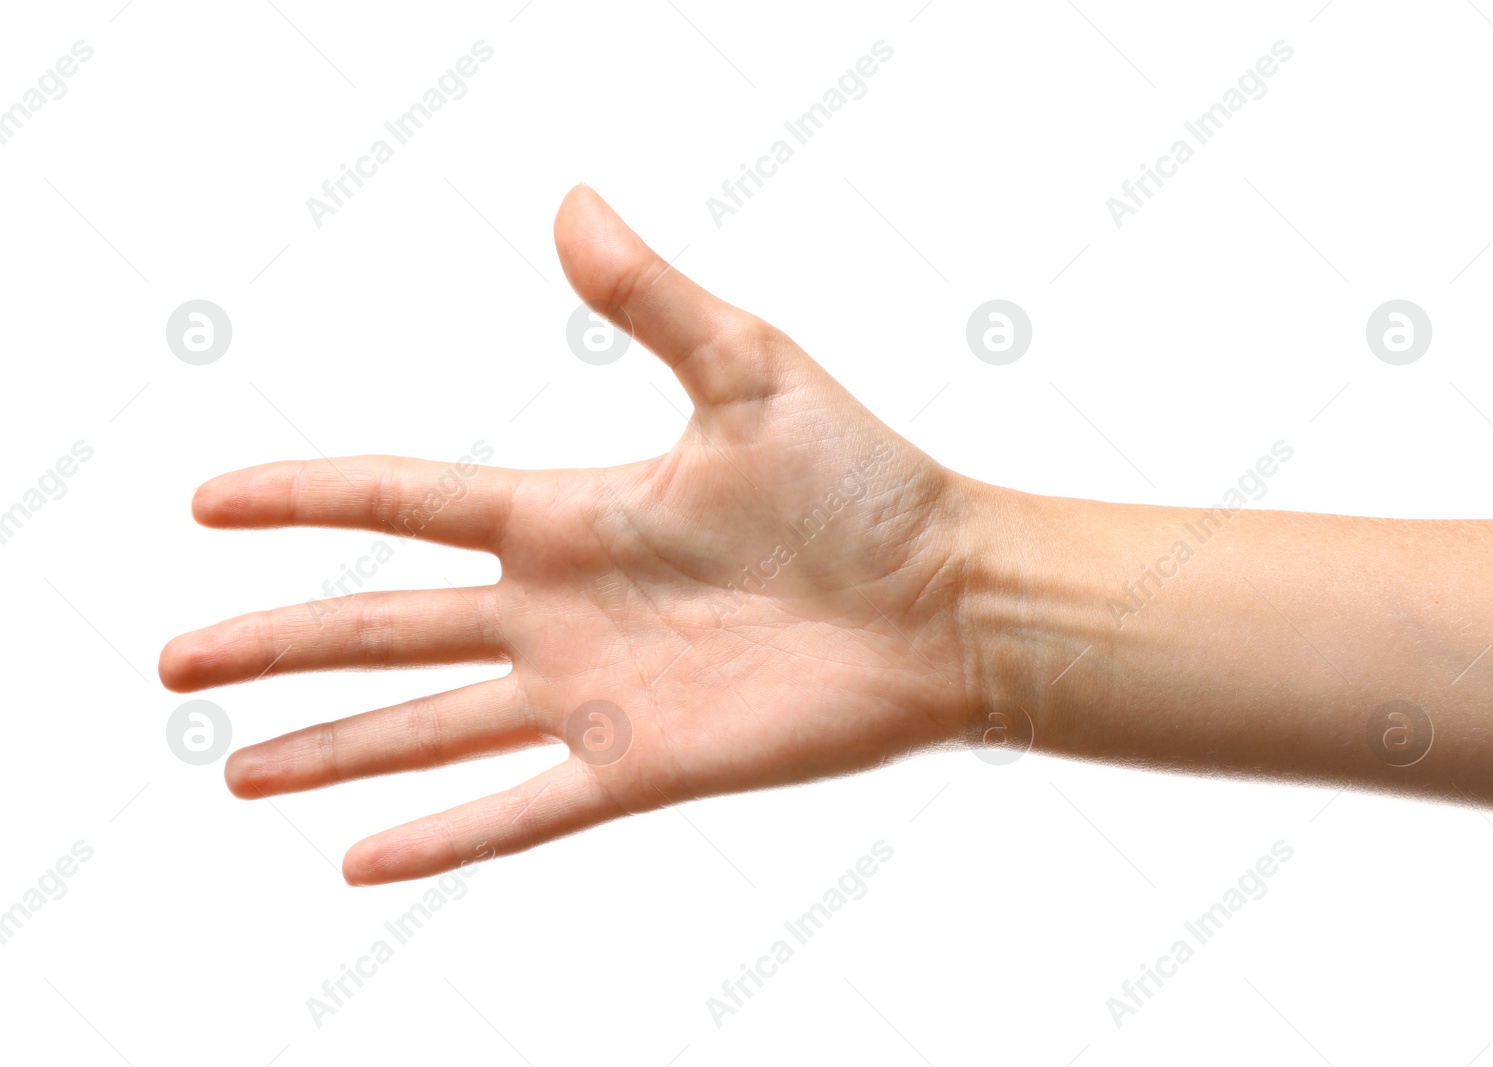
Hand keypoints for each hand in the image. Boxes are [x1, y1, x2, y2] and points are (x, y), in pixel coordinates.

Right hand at [160, 186, 979, 885]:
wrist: (948, 600)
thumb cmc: (866, 482)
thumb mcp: (749, 373)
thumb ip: (652, 300)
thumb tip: (571, 198)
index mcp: (573, 512)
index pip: (406, 500)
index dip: (304, 497)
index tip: (207, 501)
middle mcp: (564, 607)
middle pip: (386, 625)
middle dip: (279, 644)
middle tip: (173, 662)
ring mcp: (597, 693)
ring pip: (432, 728)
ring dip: (332, 749)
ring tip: (234, 769)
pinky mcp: (646, 765)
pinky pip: (523, 809)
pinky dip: (444, 837)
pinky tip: (356, 860)